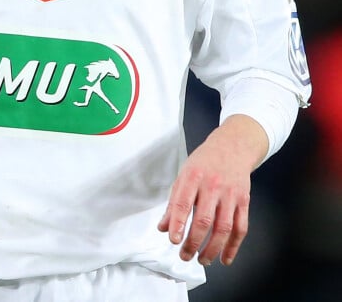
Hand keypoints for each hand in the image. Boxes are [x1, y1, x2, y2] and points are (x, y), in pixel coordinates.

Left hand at [158, 115, 267, 266]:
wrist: (233, 147)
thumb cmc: (205, 162)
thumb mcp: (184, 174)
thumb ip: (174, 202)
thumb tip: (164, 227)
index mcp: (193, 176)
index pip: (183, 203)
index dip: (177, 223)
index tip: (173, 240)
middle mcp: (212, 185)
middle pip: (204, 220)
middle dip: (193, 242)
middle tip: (184, 255)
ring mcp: (230, 194)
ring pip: (223, 228)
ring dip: (212, 249)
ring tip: (202, 260)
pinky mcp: (244, 201)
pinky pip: (240, 228)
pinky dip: (233, 246)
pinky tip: (224, 259)